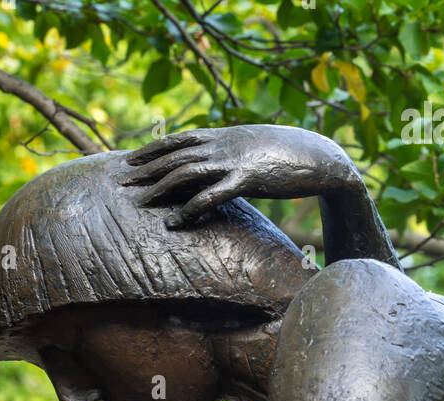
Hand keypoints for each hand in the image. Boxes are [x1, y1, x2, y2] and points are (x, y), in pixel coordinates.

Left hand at [120, 125, 358, 227]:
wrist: (321, 157)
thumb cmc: (289, 156)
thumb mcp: (255, 148)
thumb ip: (233, 153)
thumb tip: (218, 163)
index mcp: (225, 136)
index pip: (180, 138)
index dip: (153, 148)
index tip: (131, 159)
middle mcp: (225, 144)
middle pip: (176, 154)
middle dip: (146, 168)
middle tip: (122, 182)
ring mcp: (235, 161)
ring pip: (187, 173)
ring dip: (160, 188)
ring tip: (140, 204)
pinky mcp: (248, 180)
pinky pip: (212, 195)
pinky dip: (189, 209)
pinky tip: (174, 222)